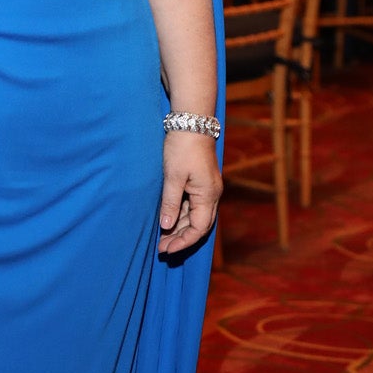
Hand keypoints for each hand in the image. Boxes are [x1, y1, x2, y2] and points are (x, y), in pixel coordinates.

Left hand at [158, 129, 220, 256]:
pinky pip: (191, 205)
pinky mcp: (200, 183)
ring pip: (194, 216)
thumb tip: (166, 226)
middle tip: (161, 248)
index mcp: (208, 195)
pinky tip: (166, 219)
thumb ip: (170, 203)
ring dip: (179, 227)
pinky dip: (179, 214)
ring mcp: (206, 189)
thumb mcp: (173, 176)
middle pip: (198, 225)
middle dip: (180, 238)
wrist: (191, 122)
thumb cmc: (182, 147)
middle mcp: (211, 195)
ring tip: (161, 237)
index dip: (183, 242)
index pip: (199, 229)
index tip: (166, 249)